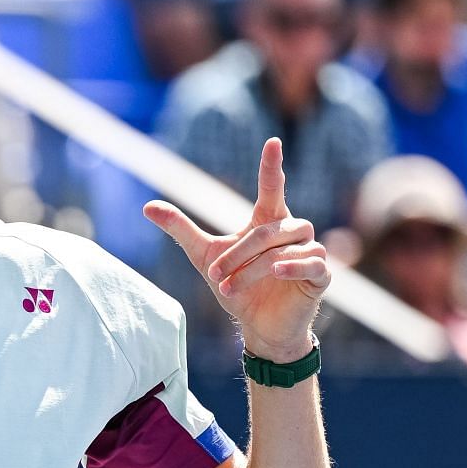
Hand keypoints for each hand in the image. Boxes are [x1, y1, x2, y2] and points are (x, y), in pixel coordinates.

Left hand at [144, 138, 330, 361]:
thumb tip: (147, 206)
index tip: (272, 142)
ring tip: (228, 287)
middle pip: (266, 231)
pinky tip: (277, 272)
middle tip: (213, 276)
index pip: (272, 187)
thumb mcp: (203, 254)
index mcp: (268, 221)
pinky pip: (312, 262)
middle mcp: (292, 231)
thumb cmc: (236, 285)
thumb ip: (181, 228)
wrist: (257, 325)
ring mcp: (309, 252)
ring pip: (282, 249)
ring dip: (252, 268)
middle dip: (236, 255)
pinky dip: (292, 266)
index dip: (272, 166)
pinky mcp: (320, 275)